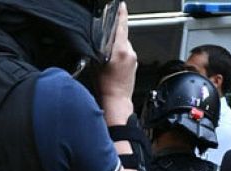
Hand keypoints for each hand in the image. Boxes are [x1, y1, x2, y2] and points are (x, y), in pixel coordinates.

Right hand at [96, 2, 136, 117]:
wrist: (116, 101)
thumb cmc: (105, 87)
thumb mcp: (96, 64)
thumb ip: (100, 49)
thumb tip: (101, 40)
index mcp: (120, 50)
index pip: (121, 26)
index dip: (121, 14)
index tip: (122, 6)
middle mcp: (129, 52)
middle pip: (121, 36)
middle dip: (114, 38)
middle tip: (106, 47)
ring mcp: (133, 58)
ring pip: (124, 46)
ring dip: (116, 49)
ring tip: (109, 62)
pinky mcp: (135, 64)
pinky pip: (127, 54)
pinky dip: (120, 57)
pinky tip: (114, 66)